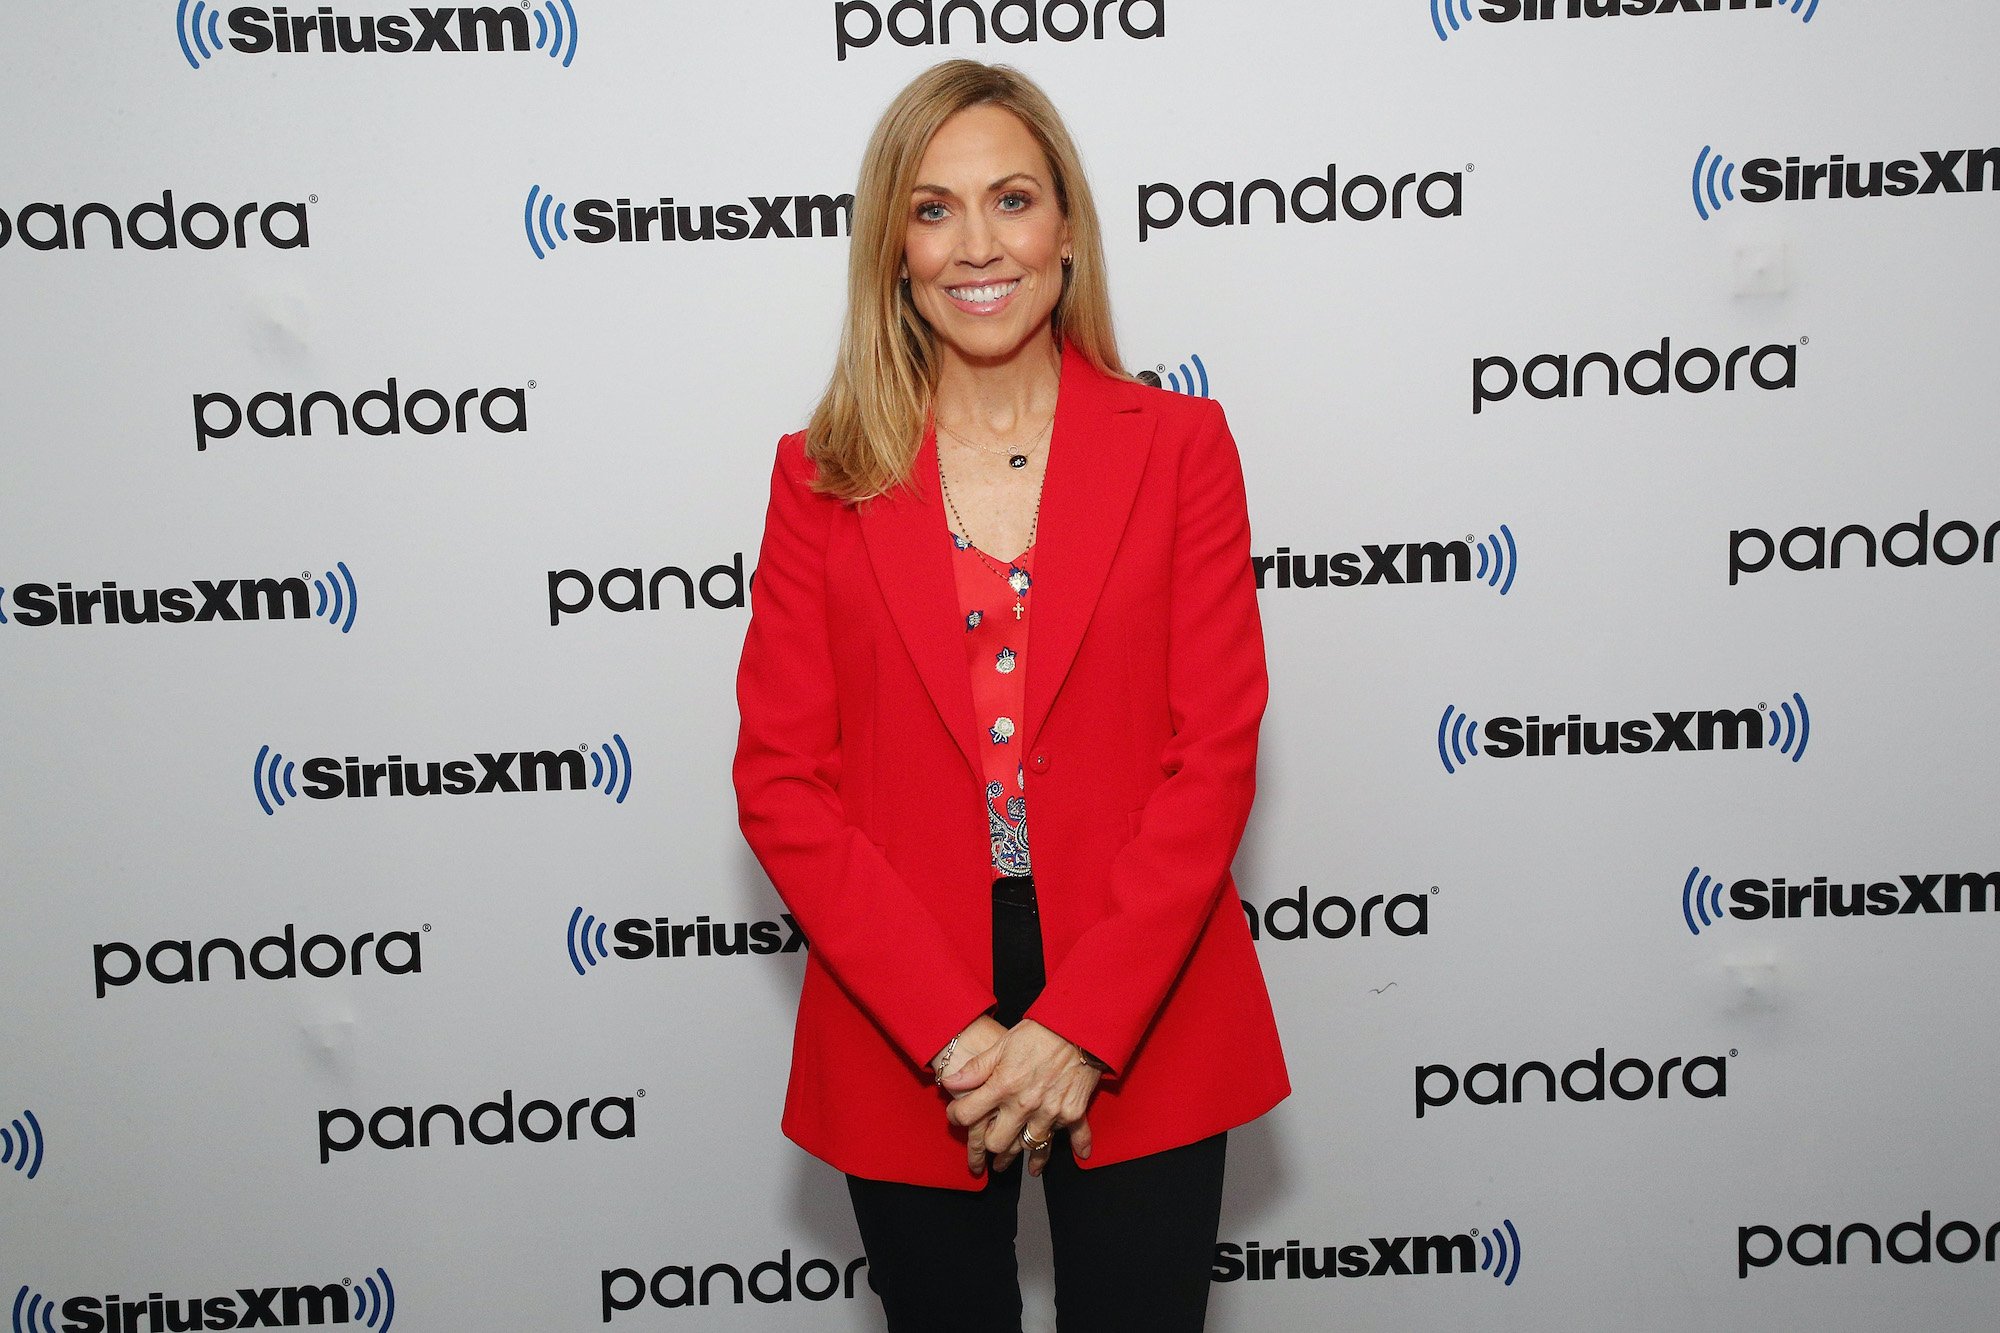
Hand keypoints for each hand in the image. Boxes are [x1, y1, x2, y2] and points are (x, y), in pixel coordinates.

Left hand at [943, 1019, 1101, 1176]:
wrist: (1078, 1027)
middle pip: (998, 1143)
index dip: (955, 1116)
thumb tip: (950, 1083)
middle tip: (986, 1145)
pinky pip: (1074, 1136)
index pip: (968, 1114)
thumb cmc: (1040, 1032)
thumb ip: (977, 1068)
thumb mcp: (1002, 1045)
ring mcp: (1050, 1112)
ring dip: (1020, 1155)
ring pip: (1030, 1147)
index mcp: (1003, 1086)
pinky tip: (1078, 1155)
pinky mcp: (1072, 1112)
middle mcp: (1024, 1105)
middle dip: (989, 1146)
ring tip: (1010, 1163)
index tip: (956, 1115)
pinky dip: (1078, 1146)